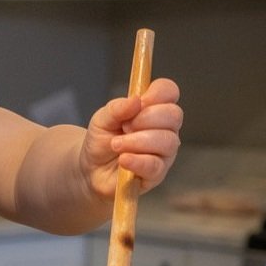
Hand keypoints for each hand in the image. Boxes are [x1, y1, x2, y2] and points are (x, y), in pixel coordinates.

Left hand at [81, 77, 182, 199]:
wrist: (91, 167)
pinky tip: (124, 159)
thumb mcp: (102, 119)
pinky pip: (156, 165)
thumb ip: (117, 108)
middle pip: (173, 115)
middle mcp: (165, 129)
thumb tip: (136, 100)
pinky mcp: (157, 173)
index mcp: (154, 109)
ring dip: (137, 141)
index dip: (157, 93)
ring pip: (167, 141)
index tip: (139, 102)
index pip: (169, 91)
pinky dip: (138, 161)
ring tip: (116, 144)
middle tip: (124, 127)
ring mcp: (164, 152)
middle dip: (146, 118)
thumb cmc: (102, 139)